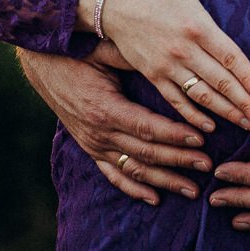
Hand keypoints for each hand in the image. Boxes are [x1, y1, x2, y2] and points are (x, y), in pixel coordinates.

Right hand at [17, 49, 210, 204]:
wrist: (42, 66)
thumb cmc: (76, 54)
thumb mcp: (104, 51)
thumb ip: (133, 58)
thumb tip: (167, 57)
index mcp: (105, 108)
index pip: (147, 128)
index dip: (175, 135)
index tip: (201, 139)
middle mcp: (98, 132)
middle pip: (145, 153)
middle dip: (178, 160)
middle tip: (207, 165)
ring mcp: (93, 144)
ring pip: (133, 169)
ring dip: (163, 181)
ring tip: (191, 189)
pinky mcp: (89, 149)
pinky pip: (113, 175)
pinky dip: (134, 188)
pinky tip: (155, 199)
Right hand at [96, 0, 249, 130]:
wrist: (109, 0)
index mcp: (196, 24)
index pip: (231, 56)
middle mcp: (183, 49)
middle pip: (221, 82)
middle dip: (245, 104)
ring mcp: (166, 65)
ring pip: (201, 96)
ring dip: (226, 113)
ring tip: (248, 126)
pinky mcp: (152, 74)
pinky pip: (175, 101)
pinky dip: (193, 116)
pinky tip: (210, 129)